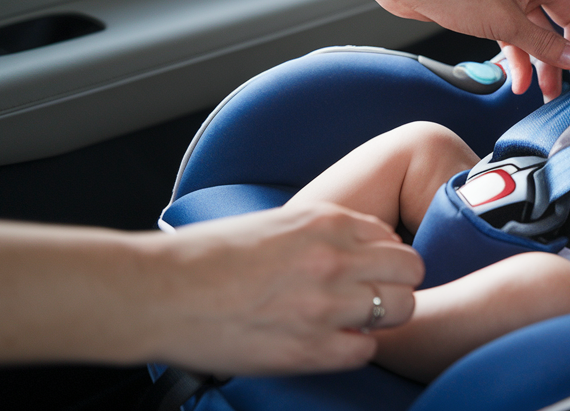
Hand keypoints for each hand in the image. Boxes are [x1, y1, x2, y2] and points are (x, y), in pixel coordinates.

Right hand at [152, 203, 422, 374]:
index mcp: (324, 221)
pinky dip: (355, 348)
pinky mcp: (310, 348)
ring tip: (356, 321)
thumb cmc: (204, 257)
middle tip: (375, 295)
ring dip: (383, 316)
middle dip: (398, 282)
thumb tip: (353, 249)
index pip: (391, 235)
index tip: (368, 269)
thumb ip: (319, 233)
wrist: (158, 293)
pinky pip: (366, 349)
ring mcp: (326, 305)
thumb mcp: (273, 223)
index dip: (382, 256)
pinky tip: (332, 343)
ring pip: (401, 308)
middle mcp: (333, 259)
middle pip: (411, 269)